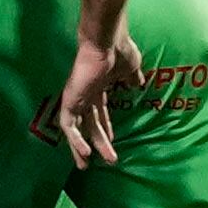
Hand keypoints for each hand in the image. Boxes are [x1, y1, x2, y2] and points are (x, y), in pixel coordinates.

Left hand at [56, 28, 141, 167]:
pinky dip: (75, 140)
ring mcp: (77, 97)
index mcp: (99, 87)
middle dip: (99, 143)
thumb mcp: (131, 68)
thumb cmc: (119, 50)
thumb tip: (139, 83)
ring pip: (77, 128)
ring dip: (83, 147)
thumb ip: (133, 77)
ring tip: (87, 165)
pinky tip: (85, 153)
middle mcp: (86, 93)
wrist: (107, 41)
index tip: (113, 141)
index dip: (105, 127)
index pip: (99, 112)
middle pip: (90, 124)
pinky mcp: (70, 100)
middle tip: (107, 161)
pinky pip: (68, 125)